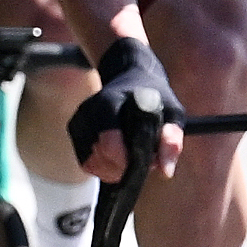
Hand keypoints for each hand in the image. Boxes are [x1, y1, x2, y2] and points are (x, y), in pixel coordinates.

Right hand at [68, 32, 179, 182]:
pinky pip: (87, 162)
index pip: (109, 144)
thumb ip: (170, 139)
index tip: (148, 161)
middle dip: (124, 166)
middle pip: (100, 158)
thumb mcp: (171, 112)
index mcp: (108, 102)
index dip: (129, 161)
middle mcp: (88, 112)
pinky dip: (104, 166)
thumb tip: (166, 172)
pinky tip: (119, 155)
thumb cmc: (154, 96)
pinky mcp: (75, 131)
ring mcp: (78, 122)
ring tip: (132, 154)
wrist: (130, 75)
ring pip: (91, 164)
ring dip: (114, 168)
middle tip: (144, 157)